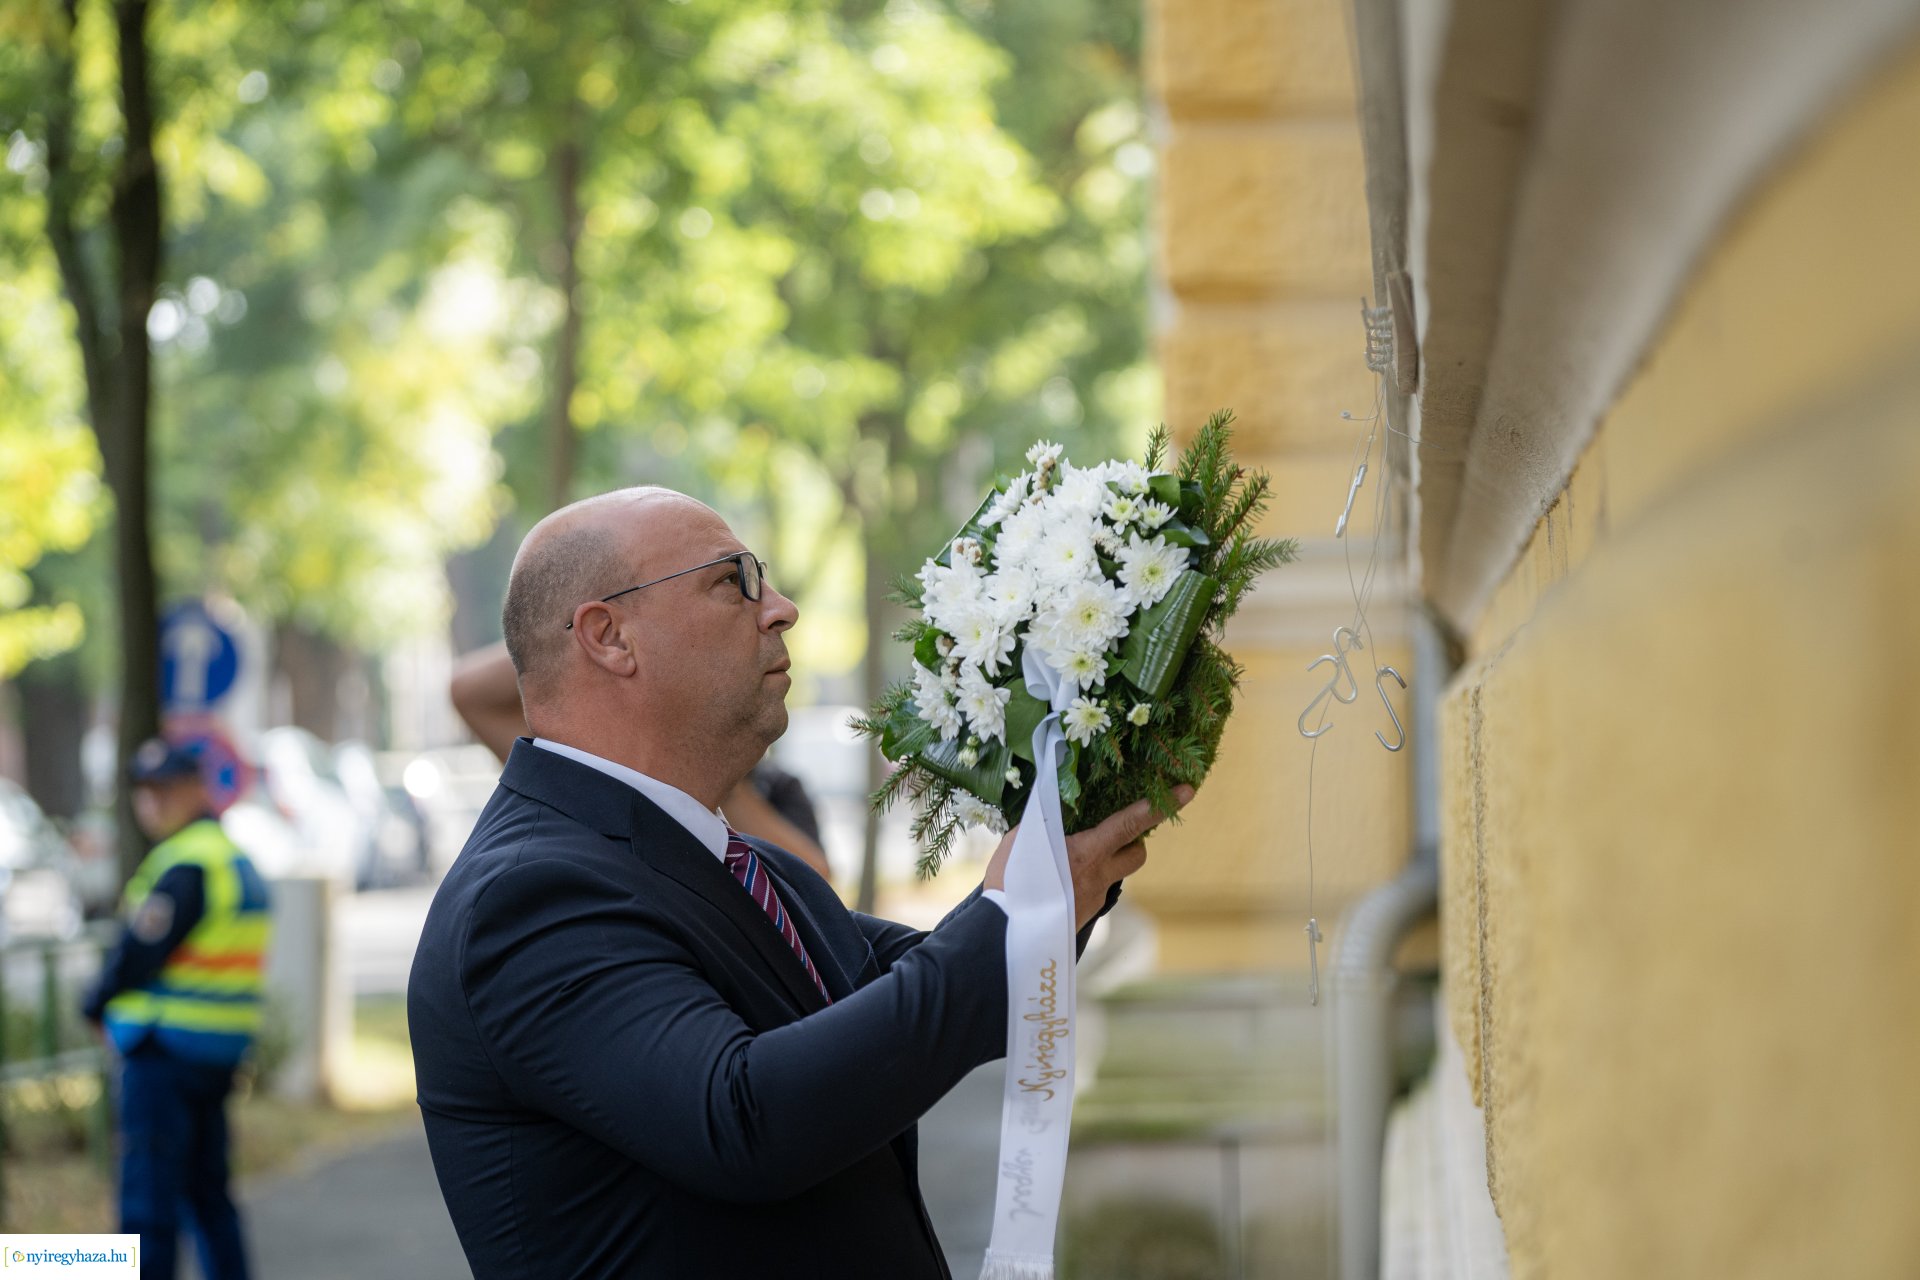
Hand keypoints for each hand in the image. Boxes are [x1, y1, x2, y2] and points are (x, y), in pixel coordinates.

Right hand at [984, 785, 1194, 929]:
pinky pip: (1092, 891)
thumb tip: (1054, 817)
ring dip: (1104, 863)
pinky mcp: (1084, 916)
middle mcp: (1098, 877)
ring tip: (1071, 859)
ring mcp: (1093, 900)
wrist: (1003, 934)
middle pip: (1137, 856)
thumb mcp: (1021, 840)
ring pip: (1113, 875)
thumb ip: (1045, 826)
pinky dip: (1082, 882)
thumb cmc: (1009, 883)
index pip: (1130, 825)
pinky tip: (1056, 883)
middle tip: (1113, 832)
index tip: (1186, 791)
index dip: (1158, 806)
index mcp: (1087, 853)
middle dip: (1135, 841)